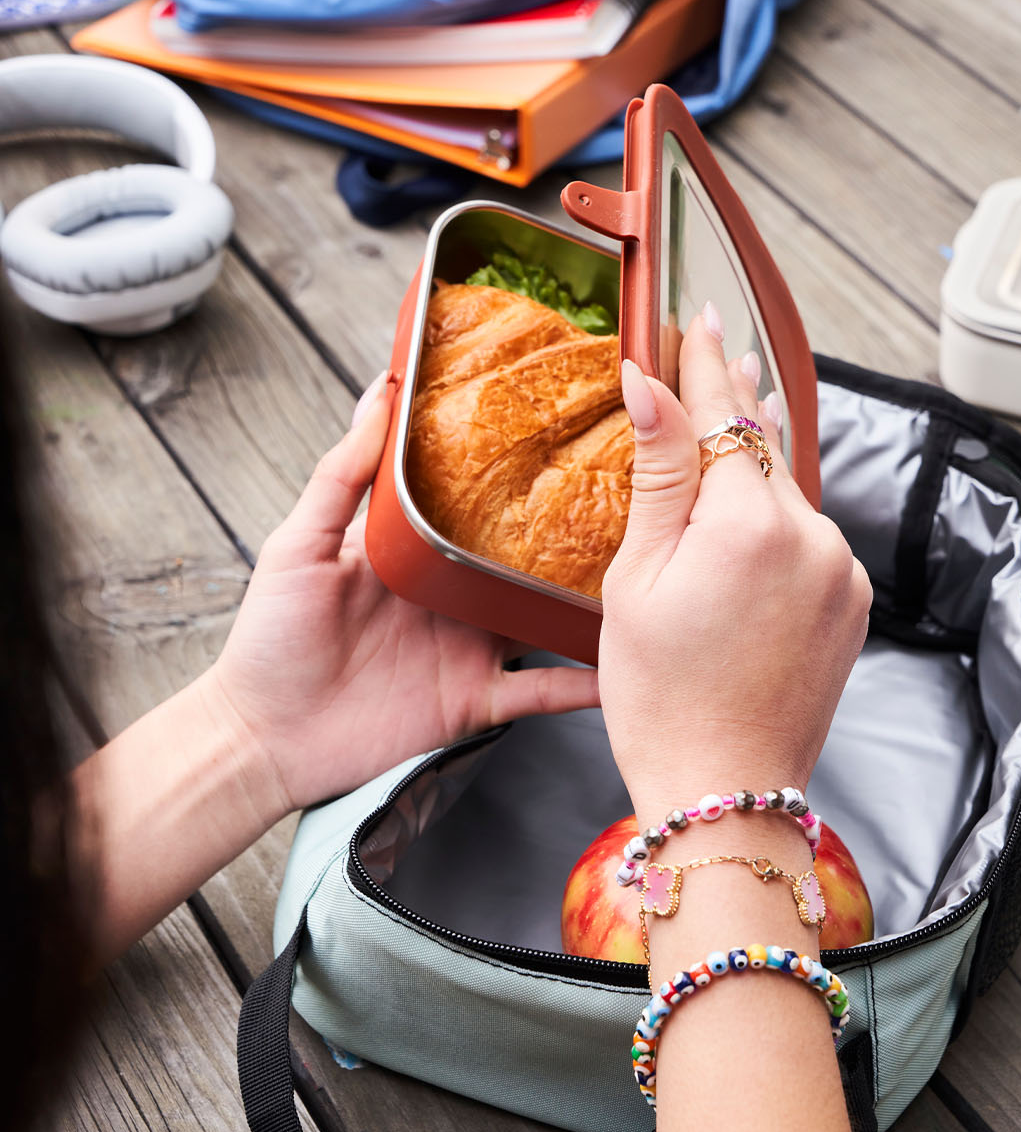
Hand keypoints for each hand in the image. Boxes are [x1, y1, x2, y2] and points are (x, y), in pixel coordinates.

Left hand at [202, 374, 599, 816]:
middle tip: (631, 496)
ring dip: (589, 601)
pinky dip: (584, 685)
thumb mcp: (299, 543)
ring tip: (646, 571)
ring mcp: (468, 647)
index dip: (517, 472)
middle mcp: (451, 595)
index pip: (477, 503)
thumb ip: (341, 474)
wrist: (263, 738)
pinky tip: (623, 670)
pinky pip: (541, 692)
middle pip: (525, 557)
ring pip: (545, 617)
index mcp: (415, 551)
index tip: (562, 429)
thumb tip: (379, 393)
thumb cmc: (270, 638)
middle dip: (574, 532)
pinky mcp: (475, 699)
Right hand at [598, 309, 870, 820]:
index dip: (705, 362)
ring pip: (787, 491)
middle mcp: (812, 537)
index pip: (726, 416)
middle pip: (764, 445)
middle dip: (737, 396)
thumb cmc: (662, 696)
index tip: (698, 316)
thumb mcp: (638, 578)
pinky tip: (753, 506)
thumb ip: (659, 474)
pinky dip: (777, 512)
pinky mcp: (850, 600)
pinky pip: (808, 534)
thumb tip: (651, 385)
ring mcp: (839, 571)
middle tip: (719, 340)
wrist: (725, 787)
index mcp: (750, 525)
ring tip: (737, 408)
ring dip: (756, 458)